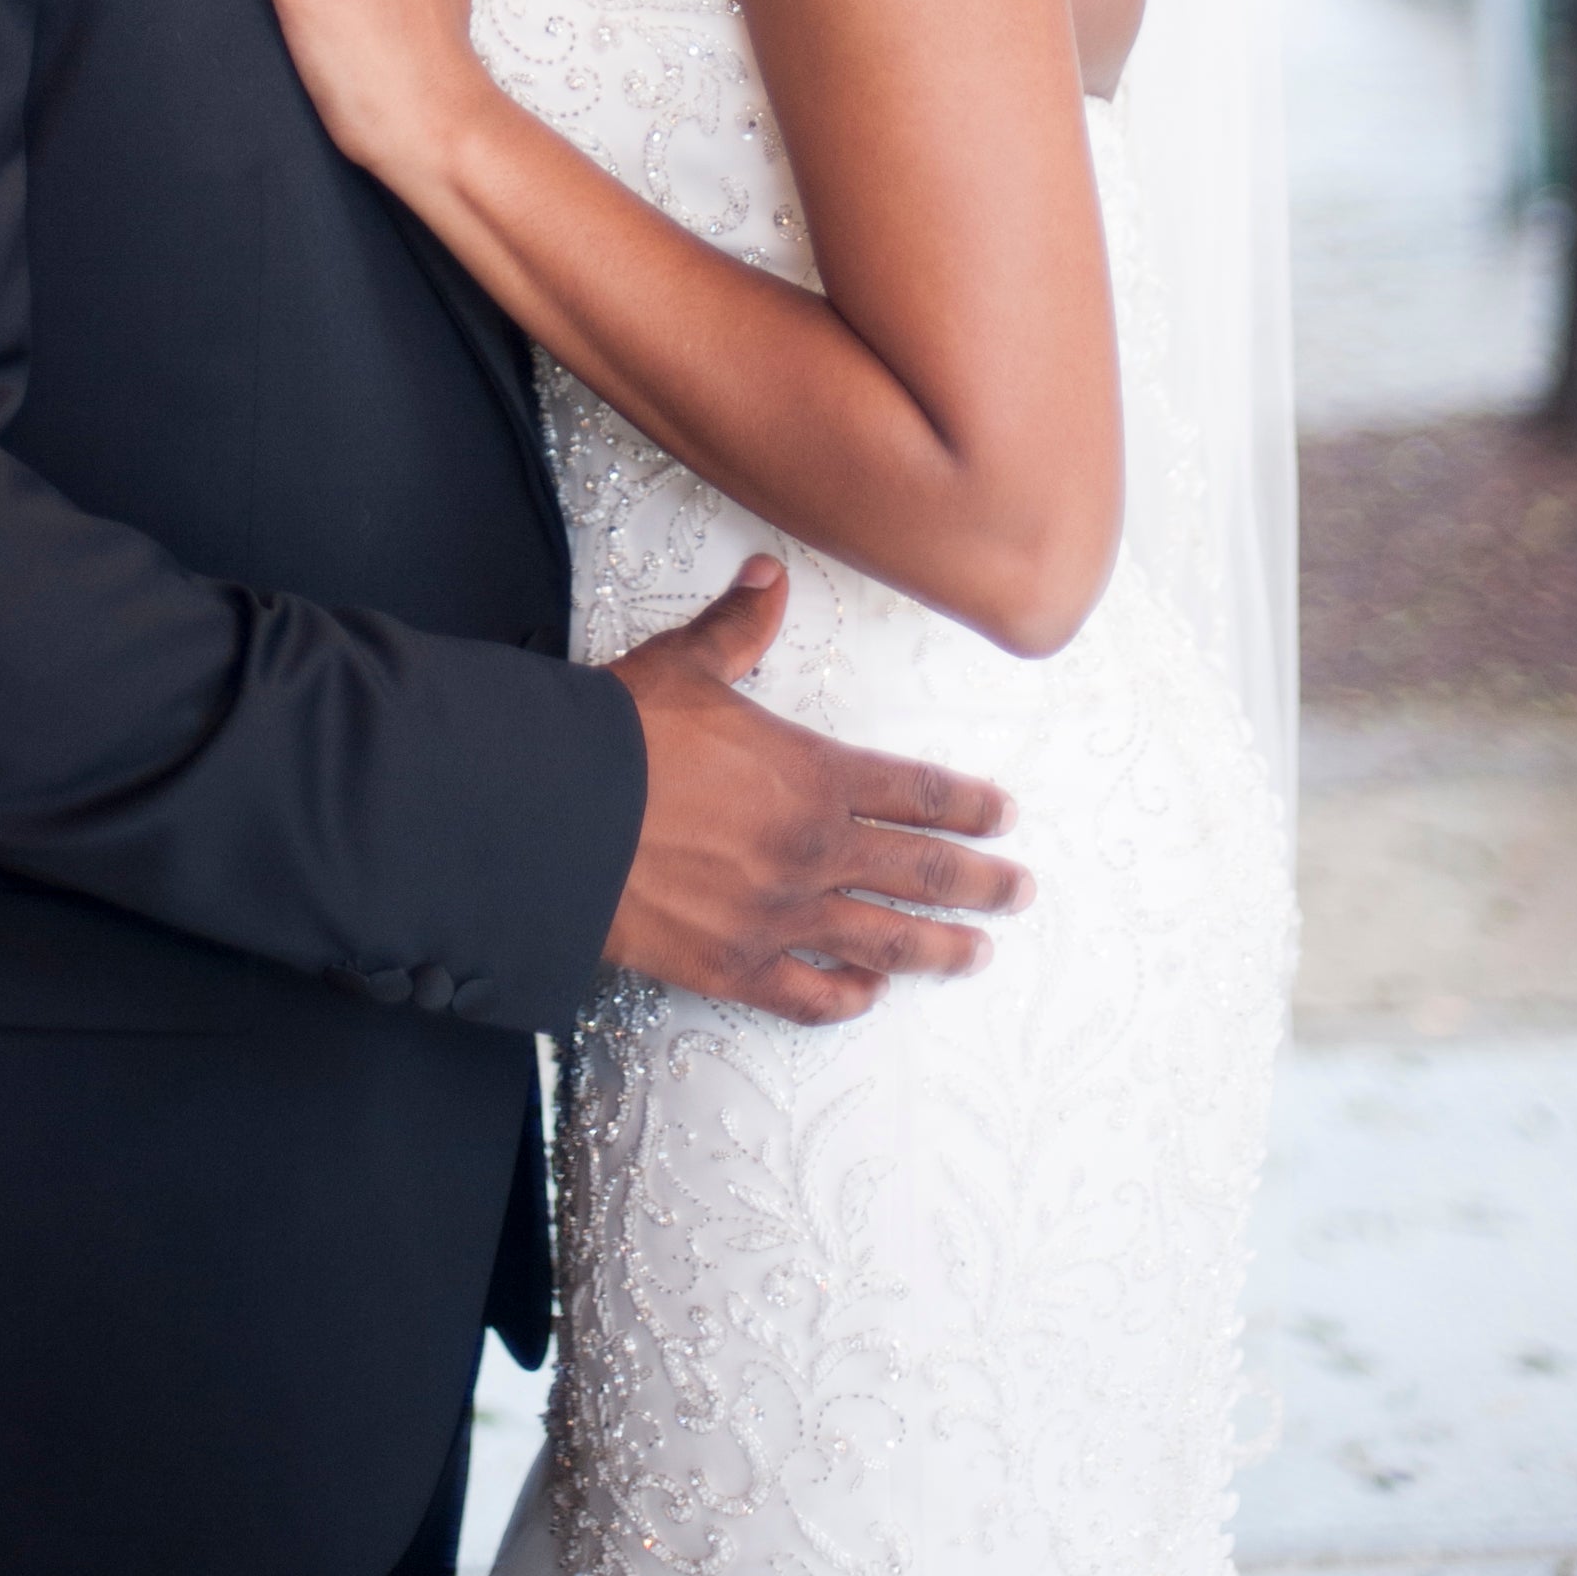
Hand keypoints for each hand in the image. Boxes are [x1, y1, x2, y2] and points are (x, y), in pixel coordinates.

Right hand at [605, 559, 1030, 1024]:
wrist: (556, 813)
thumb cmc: (620, 737)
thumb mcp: (687, 666)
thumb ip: (739, 628)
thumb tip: (767, 578)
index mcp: (813, 775)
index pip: (916, 793)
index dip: (968, 805)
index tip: (1005, 815)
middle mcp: (812, 851)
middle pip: (922, 873)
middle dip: (981, 882)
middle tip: (1020, 891)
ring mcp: (780, 916)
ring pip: (884, 940)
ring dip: (940, 949)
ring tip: (977, 953)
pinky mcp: (736, 967)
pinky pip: (810, 995)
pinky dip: (848, 997)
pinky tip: (869, 994)